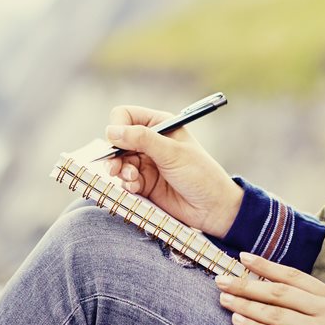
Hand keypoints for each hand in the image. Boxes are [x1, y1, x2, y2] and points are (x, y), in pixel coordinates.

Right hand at [104, 105, 242, 237]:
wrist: (212, 208)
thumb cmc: (200, 174)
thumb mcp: (172, 153)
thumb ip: (142, 139)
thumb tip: (111, 131)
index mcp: (160, 125)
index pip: (126, 116)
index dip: (118, 127)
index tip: (118, 142)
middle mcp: (150, 141)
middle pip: (117, 141)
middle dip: (115, 154)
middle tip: (116, 168)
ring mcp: (146, 163)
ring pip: (118, 162)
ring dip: (121, 171)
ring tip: (132, 179)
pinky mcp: (144, 183)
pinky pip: (124, 180)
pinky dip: (127, 184)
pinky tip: (137, 188)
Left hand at [216, 252, 324, 324]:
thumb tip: (298, 302)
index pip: (294, 275)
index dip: (266, 266)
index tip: (243, 257)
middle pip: (278, 291)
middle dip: (246, 283)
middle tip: (220, 278)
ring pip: (274, 312)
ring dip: (245, 304)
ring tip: (222, 298)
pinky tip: (238, 321)